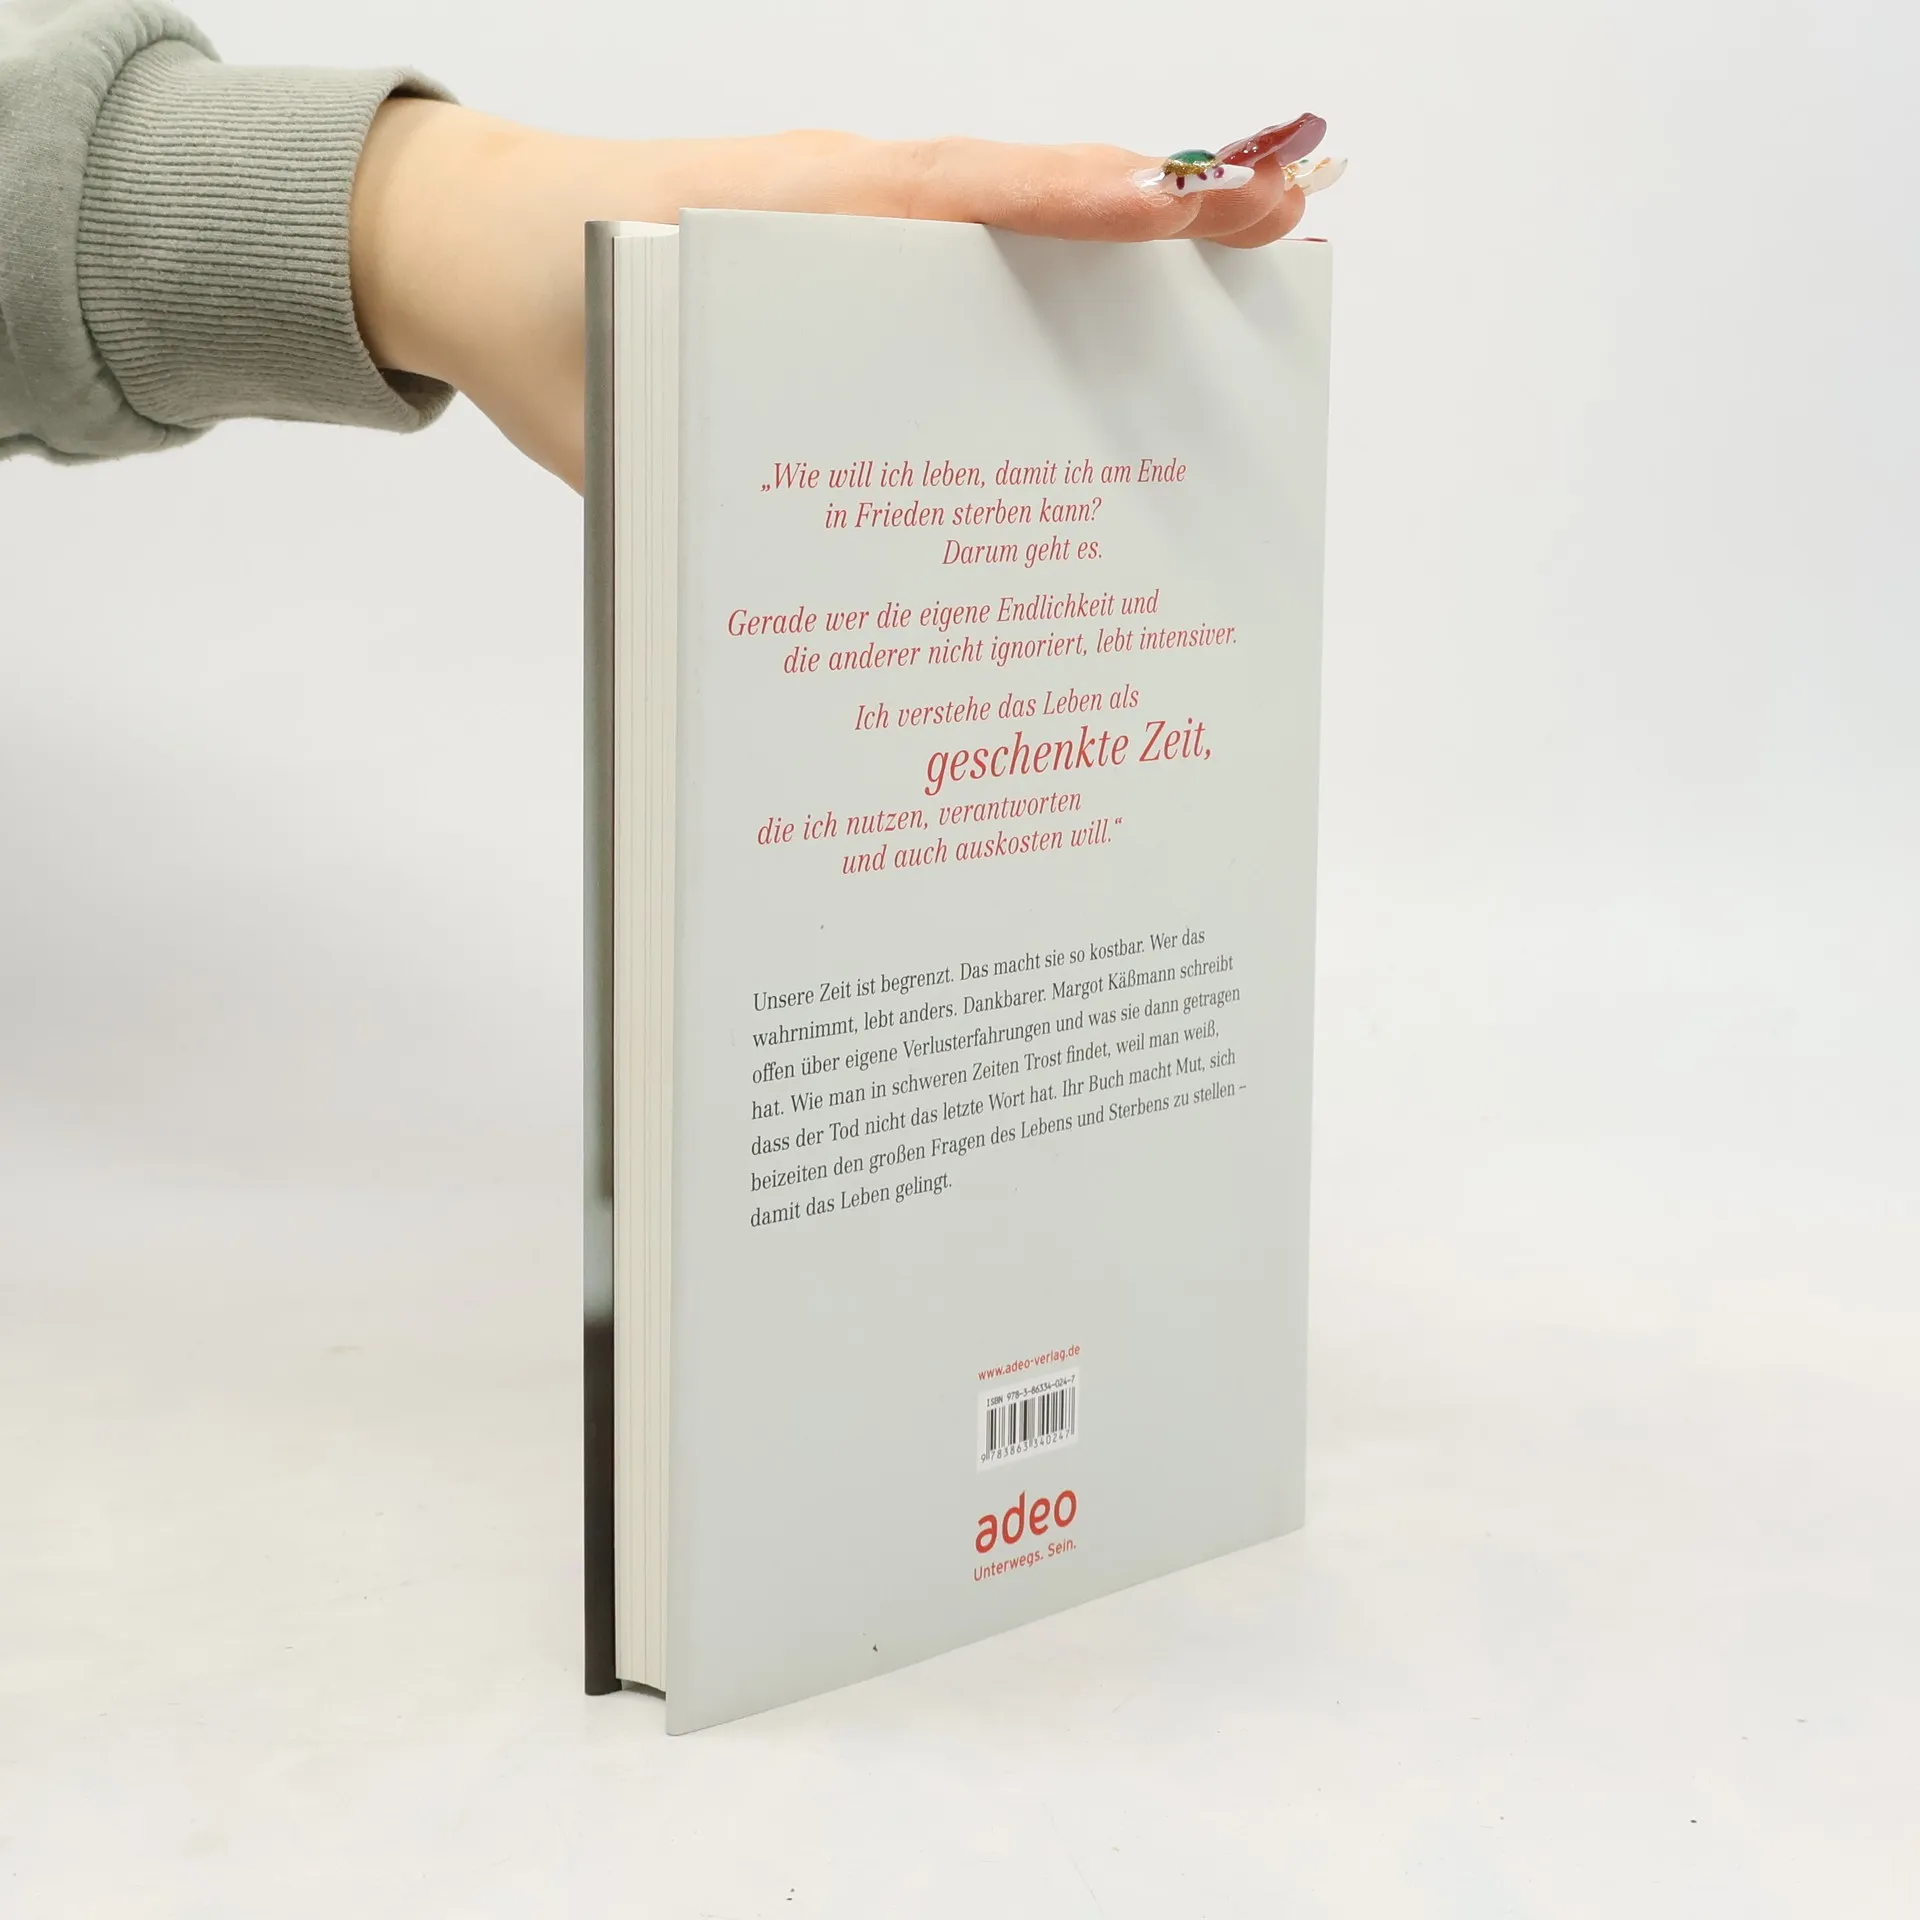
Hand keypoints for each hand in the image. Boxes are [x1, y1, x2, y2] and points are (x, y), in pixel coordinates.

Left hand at [348, 106, 1311, 489]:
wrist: (469, 250)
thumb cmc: (541, 320)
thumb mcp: (626, 395)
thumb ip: (726, 449)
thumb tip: (834, 570)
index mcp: (801, 215)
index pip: (971, 201)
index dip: (1083, 213)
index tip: (1191, 212)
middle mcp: (850, 207)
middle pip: (1028, 201)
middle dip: (1160, 215)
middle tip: (1289, 213)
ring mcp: (855, 230)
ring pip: (1008, 230)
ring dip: (1121, 247)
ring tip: (1240, 263)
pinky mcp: (844, 264)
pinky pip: (960, 263)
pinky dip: (1045, 274)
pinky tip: (1106, 336)